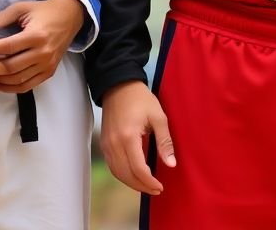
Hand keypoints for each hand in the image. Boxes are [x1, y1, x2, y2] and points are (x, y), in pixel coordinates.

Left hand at [0, 0, 86, 93]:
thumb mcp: (23, 8)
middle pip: (10, 67)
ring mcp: (47, 64)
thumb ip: (1, 18)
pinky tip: (0, 83)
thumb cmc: (44, 11)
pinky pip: (27, 86)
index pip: (7, 47)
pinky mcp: (49, 72)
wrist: (70, 16)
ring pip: (17, 79)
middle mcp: (43, 52)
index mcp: (36, 35)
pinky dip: (12, 87)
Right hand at [100, 80, 175, 194]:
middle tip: (156, 190)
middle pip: (126, 175)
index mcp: (128, 137)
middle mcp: (114, 143)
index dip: (149, 181)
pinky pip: (112, 166)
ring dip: (132, 183)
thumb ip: (165, 142)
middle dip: (141, 186)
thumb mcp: (158, 117)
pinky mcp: (104, 143)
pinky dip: (123, 175)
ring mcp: (107, 144)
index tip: (160, 186)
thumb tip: (171, 164)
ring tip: (147, 186)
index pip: (138, 168)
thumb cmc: (141, 99)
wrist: (119, 85)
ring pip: (117, 173)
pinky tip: (134, 176)